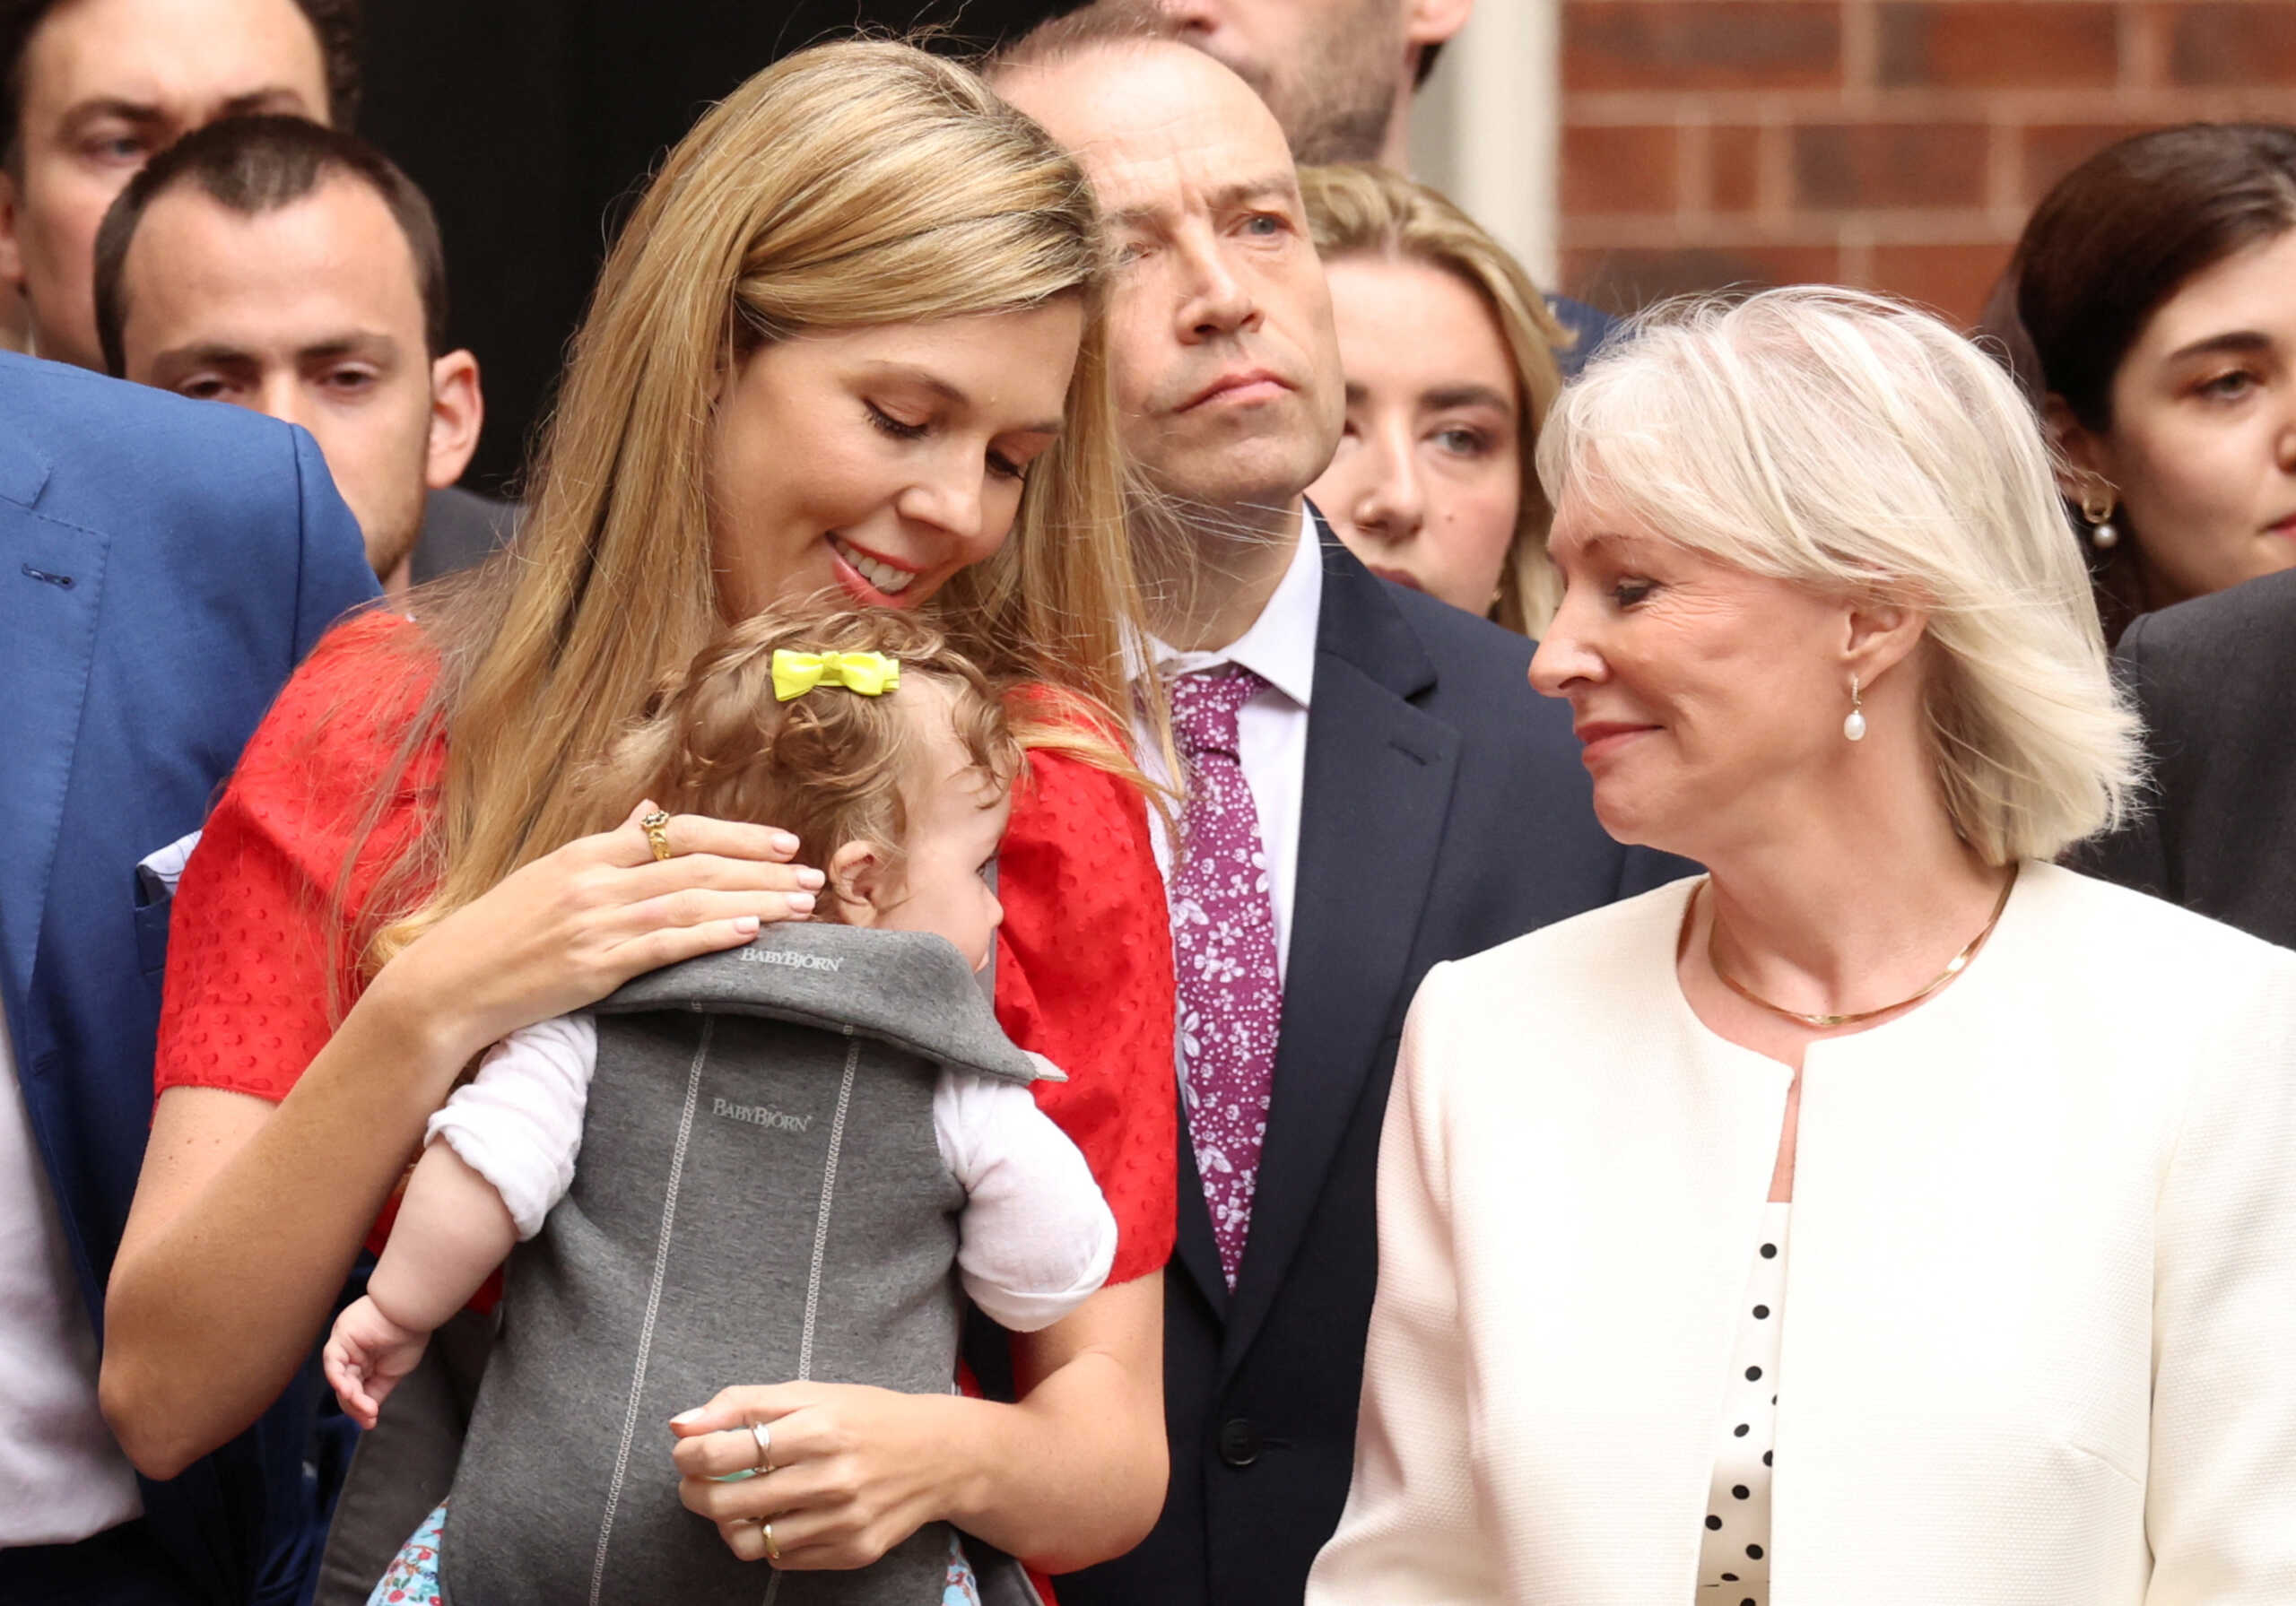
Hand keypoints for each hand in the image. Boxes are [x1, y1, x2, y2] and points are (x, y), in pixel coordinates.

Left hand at [323, 1295, 430, 1428]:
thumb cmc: (408, 1337)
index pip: (357, 1390)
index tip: (371, 1422)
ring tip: (366, 1408)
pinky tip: (349, 1392)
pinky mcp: (340, 1339)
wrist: (412, 1312)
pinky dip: (338, 1379)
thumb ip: (377, 1391)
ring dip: (351, 1396)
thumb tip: (367, 1413)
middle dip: (357, 1405)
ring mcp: (345, 1348)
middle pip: (347, 1387)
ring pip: (341, 1379)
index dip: (362, 1407)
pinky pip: (333, 1363)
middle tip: (370, 1418)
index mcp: (367, 1364)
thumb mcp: (394, 1373)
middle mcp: (353, 1357)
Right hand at [367, 801, 824, 1063]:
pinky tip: (750, 931)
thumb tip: (650, 810)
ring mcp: (594, 922)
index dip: (736, 835)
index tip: (783, 843)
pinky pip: (665, 945)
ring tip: (801, 905)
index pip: (675, 832)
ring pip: (691, 901)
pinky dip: (711, 935)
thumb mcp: (551, 875)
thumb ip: (608, 843)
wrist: (446, 986)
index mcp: (586, 853)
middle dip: (762, 869)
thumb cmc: (500, 934)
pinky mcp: (593, 966)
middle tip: (812, 876)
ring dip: (754, 901)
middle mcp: (594, 881)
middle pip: (696, 864)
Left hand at [668, 1383, 977, 1569]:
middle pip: (726, 1503)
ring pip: (748, 1541)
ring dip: (726, 1523)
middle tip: (696, 1482)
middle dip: (694, 1493)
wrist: (940, 1456)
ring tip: (733, 1504)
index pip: (722, 1452)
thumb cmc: (867, 1417)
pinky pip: (781, 1558)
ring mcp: (843, 1521)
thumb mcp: (811, 1393)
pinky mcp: (852, 1552)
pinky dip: (767, 1539)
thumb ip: (743, 1404)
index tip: (687, 1451)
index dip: (689, 1454)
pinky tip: (778, 1515)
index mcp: (818, 1428)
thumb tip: (680, 1424)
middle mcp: (831, 1478)